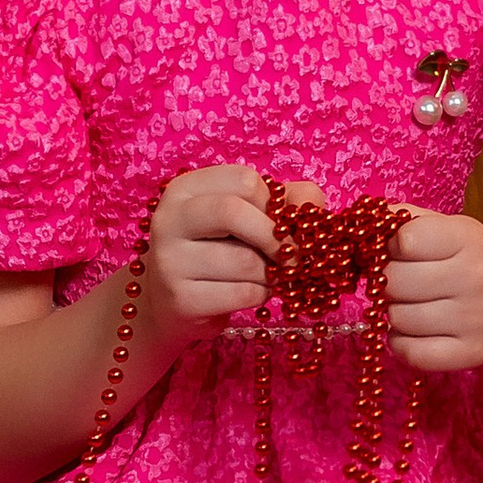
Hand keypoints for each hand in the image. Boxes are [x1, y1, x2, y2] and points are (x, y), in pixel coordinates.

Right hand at [142, 167, 326, 349]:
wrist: (170, 302)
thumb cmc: (216, 251)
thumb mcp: (245, 217)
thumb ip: (286, 201)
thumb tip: (313, 210)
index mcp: (185, 188)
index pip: (243, 180)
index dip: (274, 204)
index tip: (282, 224)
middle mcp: (170, 218)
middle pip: (234, 212)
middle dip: (275, 237)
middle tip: (293, 257)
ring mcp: (170, 260)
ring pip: (244, 260)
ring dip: (270, 273)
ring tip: (266, 276)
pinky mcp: (181, 299)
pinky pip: (242, 294)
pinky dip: (260, 295)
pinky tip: (252, 292)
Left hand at [385, 210, 482, 373]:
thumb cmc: (461, 253)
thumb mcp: (440, 224)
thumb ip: (399, 220)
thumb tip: (357, 226)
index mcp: (467, 238)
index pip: (404, 241)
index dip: (391, 245)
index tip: (398, 249)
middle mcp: (476, 278)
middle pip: (396, 282)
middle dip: (388, 280)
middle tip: (400, 279)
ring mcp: (476, 319)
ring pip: (399, 319)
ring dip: (394, 311)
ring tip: (412, 302)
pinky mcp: (471, 353)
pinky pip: (411, 353)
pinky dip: (401, 342)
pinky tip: (413, 328)